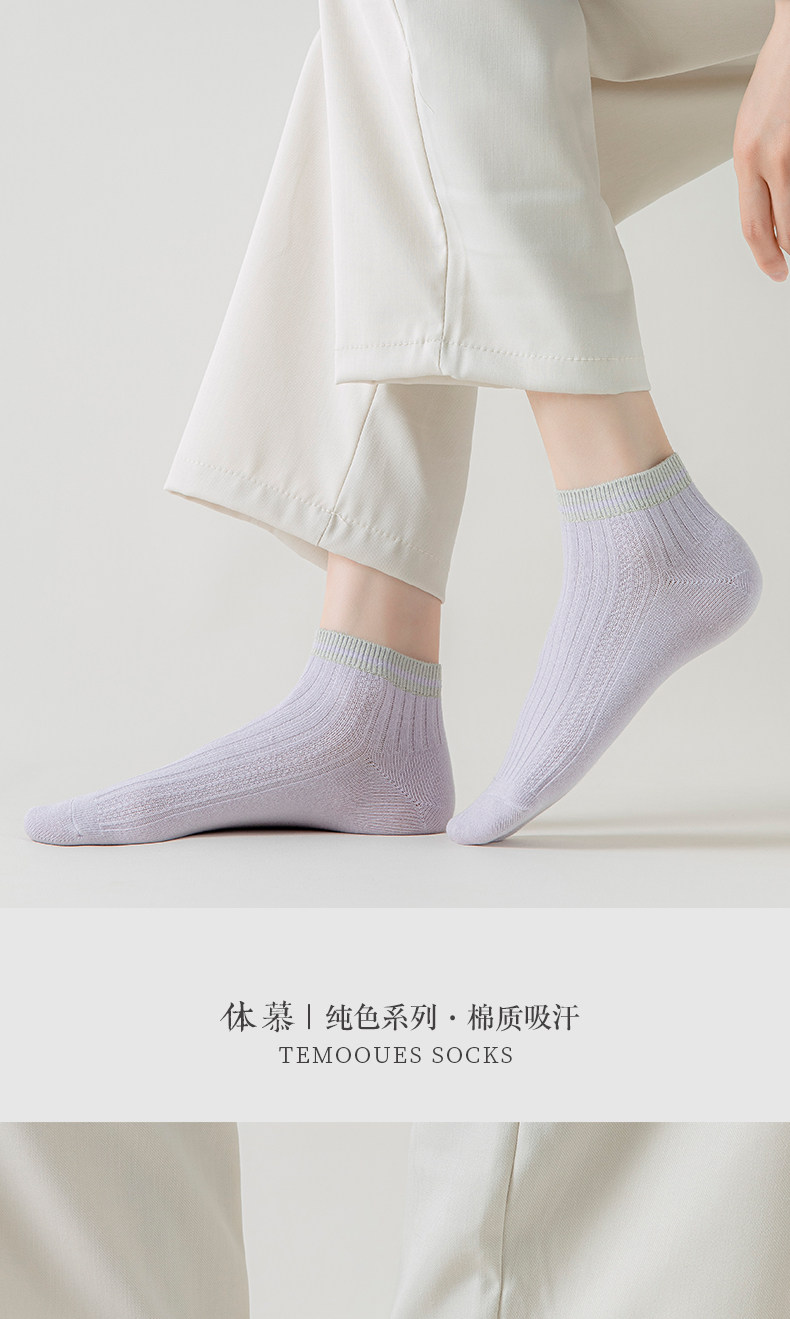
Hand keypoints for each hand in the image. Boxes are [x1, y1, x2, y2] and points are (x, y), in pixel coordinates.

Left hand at [733, 2, 789, 280]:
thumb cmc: (780, 77)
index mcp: (746, 156)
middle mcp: (771, 157)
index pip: (752, 226)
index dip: (763, 257)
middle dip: (787, 254)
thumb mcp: (752, 130)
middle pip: (782, 231)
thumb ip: (756, 170)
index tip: (774, 270)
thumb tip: (766, 208)